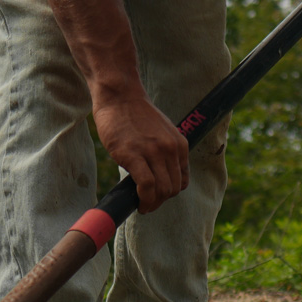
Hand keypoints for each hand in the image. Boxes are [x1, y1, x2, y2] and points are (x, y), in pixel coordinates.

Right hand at [93, 94, 188, 213]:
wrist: (120, 96)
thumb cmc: (135, 115)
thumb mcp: (161, 132)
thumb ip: (165, 151)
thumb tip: (160, 175)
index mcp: (179, 145)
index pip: (182, 181)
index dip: (169, 193)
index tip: (156, 196)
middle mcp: (170, 149)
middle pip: (172, 189)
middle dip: (160, 201)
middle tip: (146, 204)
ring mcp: (153, 152)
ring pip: (161, 190)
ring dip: (152, 204)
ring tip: (142, 205)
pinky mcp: (134, 155)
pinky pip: (146, 186)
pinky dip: (144, 199)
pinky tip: (137, 202)